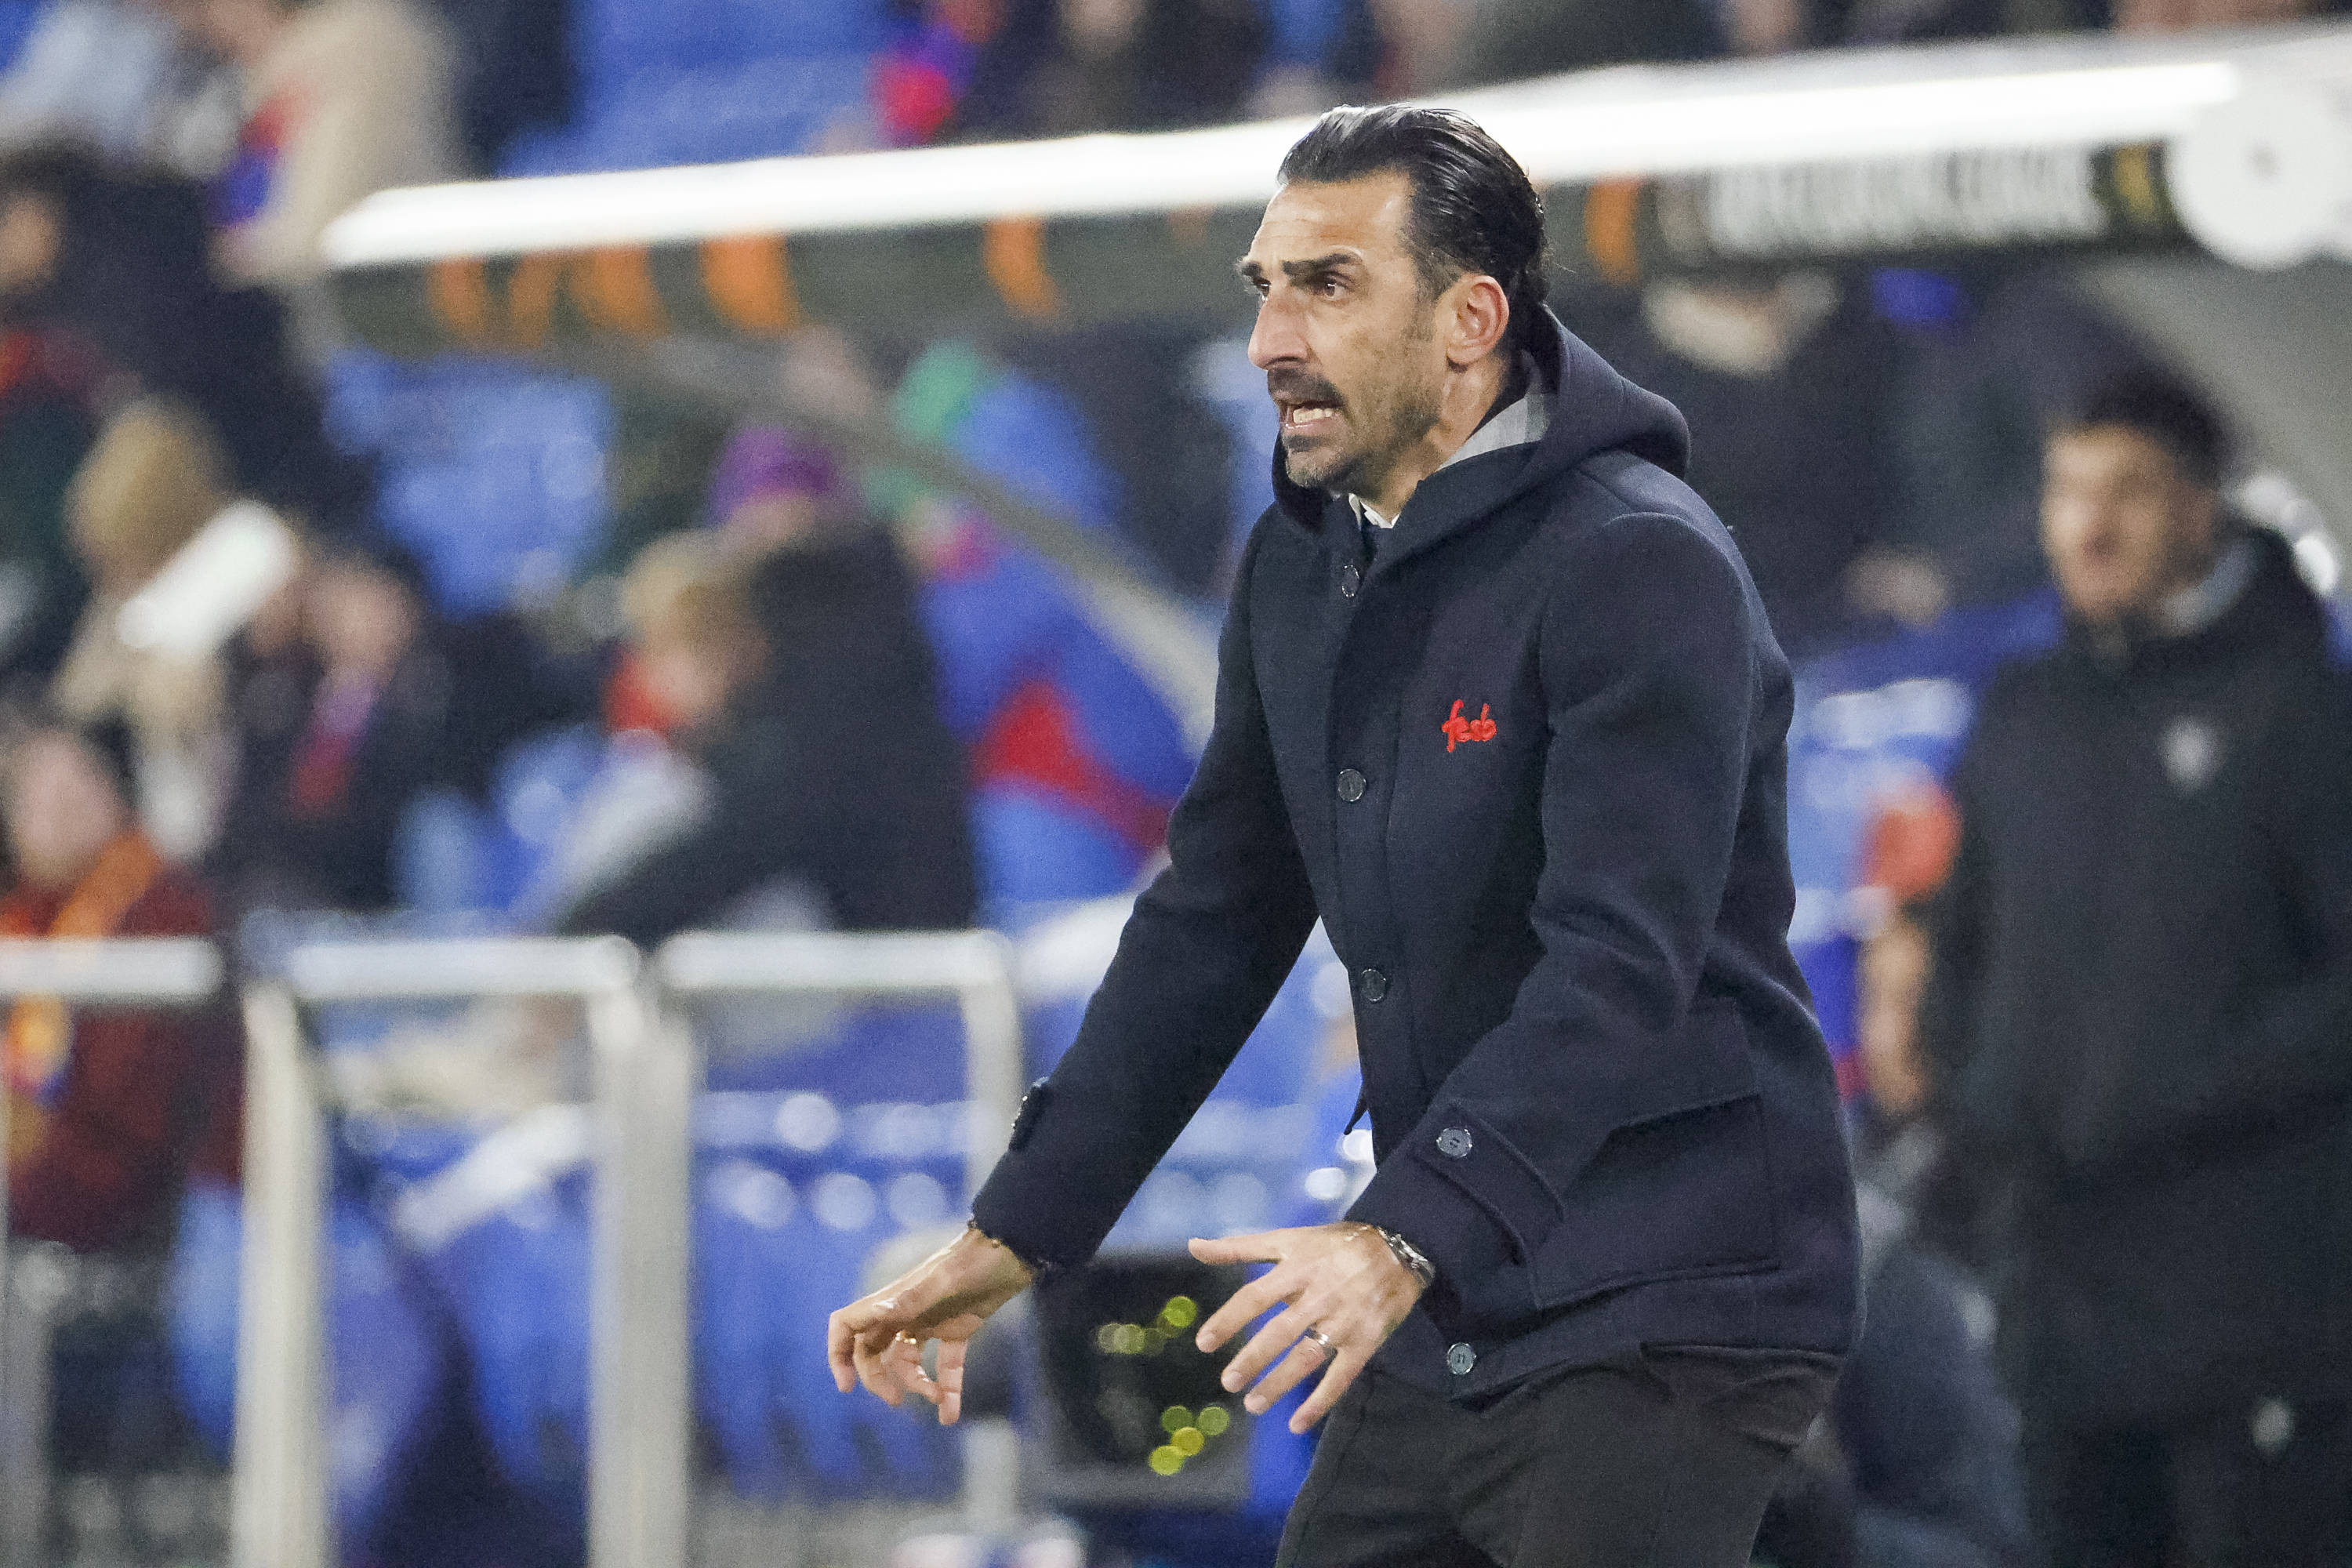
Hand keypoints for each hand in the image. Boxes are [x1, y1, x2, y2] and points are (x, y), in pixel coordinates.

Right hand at [827, 1227, 1032, 1424]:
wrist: (1014, 1249)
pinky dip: (948, 1388)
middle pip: (874, 1352)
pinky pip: (945, 1364)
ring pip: (909, 1362)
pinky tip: (950, 1415)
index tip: (847, 1386)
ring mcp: (931, 1321)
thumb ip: (912, 1299)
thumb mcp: (945, 1281)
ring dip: (918, 1385)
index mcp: (894, 1301)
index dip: (838, 1354)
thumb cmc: (976, 1259)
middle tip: (896, 1401)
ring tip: (938, 1401)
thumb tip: (877, 1311)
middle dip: (879, 1379)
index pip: (848, 1326)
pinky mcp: (958, 1329)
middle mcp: (906, 1312)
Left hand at [1189, 1222, 1425, 1434]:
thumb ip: (1239, 1247)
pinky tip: (1297, 1424)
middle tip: (1228, 1382)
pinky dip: (1320, 1402)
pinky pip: (1340, 1376)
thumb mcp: (1287, 1238)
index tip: (1203, 1344)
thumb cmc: (1332, 1245)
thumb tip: (1193, 1247)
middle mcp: (1319, 1295)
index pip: (1255, 1297)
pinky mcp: (1365, 1341)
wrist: (1397, 1248)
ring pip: (1307, 1357)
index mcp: (1296, 1268)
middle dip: (1252, 1359)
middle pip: (1280, 1331)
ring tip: (1253, 1405)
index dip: (1229, 1320)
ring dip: (1279, 1384)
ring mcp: (1343, 1320)